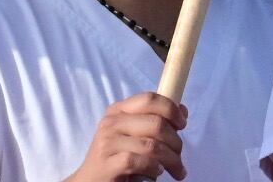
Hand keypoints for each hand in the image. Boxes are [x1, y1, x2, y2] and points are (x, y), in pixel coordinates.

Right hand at [63, 93, 187, 181]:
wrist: (90, 181)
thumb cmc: (116, 157)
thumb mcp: (134, 134)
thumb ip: (156, 120)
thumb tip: (183, 110)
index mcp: (119, 110)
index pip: (149, 99)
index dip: (171, 109)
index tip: (182, 124)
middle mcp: (112, 122)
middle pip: (156, 124)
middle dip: (175, 142)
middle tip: (179, 156)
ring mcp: (108, 143)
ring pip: (152, 145)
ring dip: (171, 159)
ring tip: (176, 170)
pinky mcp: (107, 164)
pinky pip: (140, 161)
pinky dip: (154, 167)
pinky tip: (156, 172)